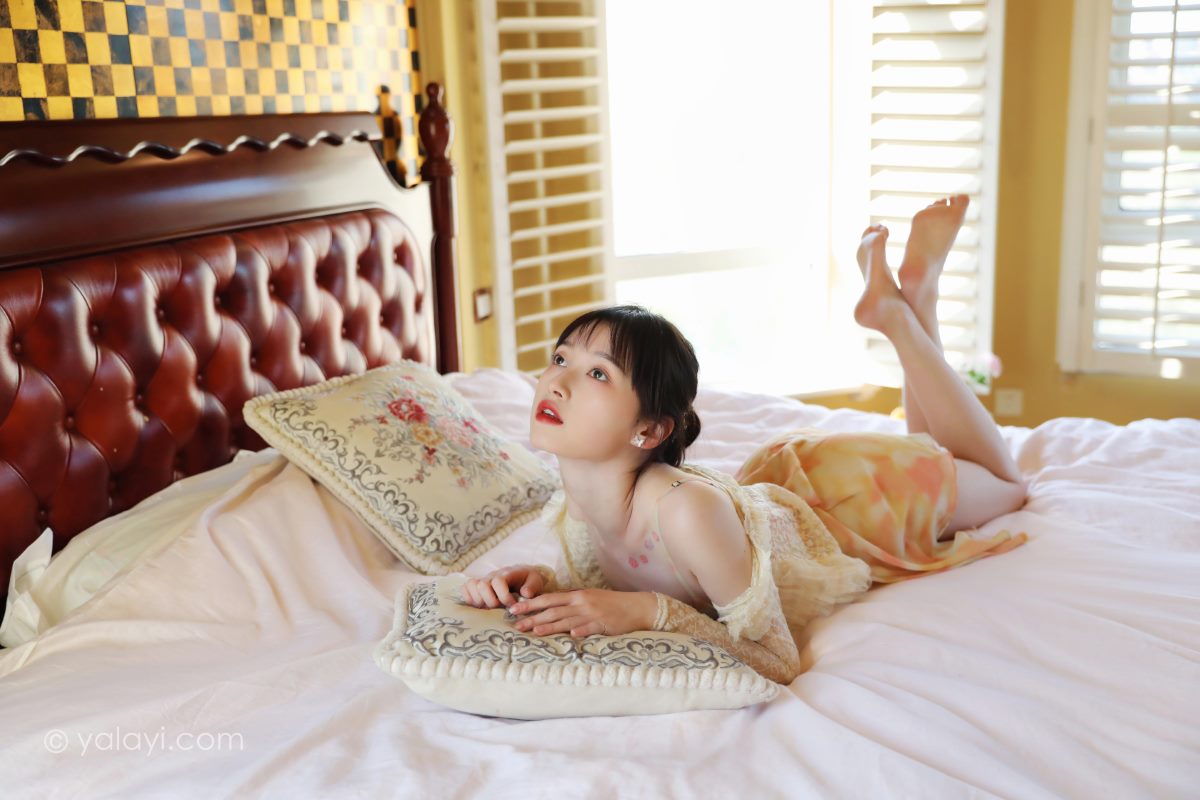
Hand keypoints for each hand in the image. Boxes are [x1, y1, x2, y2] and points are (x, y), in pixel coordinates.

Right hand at [461, 565, 544, 608]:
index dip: (504, 596)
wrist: (522, 576)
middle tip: (499, 608)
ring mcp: (483, 580)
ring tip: (489, 608)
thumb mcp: (536, 581)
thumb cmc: (528, 581)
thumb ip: (532, 587)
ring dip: (479, 601)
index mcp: (507, 573)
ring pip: (471, 586)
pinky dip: (469, 599)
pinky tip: (480, 606)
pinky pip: (465, 589)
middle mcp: (492, 575)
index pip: (498, 582)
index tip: (512, 605)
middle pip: (482, 585)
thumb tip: (525, 593)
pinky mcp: (476, 587)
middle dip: (490, 601)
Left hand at [509, 589, 656, 637]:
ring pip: (567, 620)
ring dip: (550, 626)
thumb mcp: (589, 598)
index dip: (530, 604)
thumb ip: (571, 603)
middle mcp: (582, 603)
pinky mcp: (605, 624)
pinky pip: (591, 628)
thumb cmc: (610, 604)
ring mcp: (593, 613)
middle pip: (553, 610)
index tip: (514, 609)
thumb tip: (551, 607)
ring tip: (535, 632)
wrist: (636, 606)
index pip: (548, 599)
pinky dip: (581, 631)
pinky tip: (572, 635)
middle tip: (516, 625)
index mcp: (577, 595)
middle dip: (533, 617)